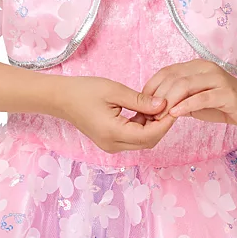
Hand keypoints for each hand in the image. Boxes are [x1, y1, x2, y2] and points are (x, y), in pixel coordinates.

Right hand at [49, 75, 177, 153]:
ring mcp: (111, 146)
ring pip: (142, 142)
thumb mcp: (115, 91)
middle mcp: (113, 145)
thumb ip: (140, 101)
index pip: (150, 135)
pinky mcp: (110, 142)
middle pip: (148, 142)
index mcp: (113, 133)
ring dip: (152, 127)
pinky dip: (142, 128)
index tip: (175, 106)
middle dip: (161, 125)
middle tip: (168, 106)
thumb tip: (163, 105)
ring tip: (155, 106)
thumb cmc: (84, 91)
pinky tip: (144, 112)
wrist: (61, 98)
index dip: (165, 123)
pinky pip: (133, 139)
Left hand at [140, 60, 236, 126]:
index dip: (151, 88)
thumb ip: (178, 100)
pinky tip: (175, 113)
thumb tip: (155, 108)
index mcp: (195, 67)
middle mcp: (205, 68)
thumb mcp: (196, 102)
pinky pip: (202, 97)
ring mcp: (216, 78)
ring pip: (185, 85)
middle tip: (148, 115)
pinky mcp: (226, 92)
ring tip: (159, 116)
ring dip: (168, 101)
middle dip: (157, 97)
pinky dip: (186, 105)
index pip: (166, 72)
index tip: (142, 105)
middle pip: (172, 78)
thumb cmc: (223, 104)